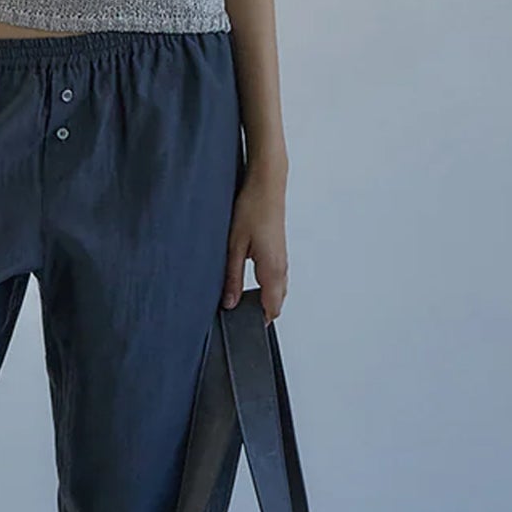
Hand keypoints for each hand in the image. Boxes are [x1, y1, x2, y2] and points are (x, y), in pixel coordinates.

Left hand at [222, 163, 286, 322]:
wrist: (267, 184)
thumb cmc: (252, 208)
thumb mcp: (234, 246)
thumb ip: (231, 277)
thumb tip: (229, 302)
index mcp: (272, 269)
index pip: (271, 308)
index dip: (258, 321)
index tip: (242, 327)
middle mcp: (282, 266)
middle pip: (276, 302)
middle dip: (260, 312)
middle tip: (238, 316)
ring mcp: (283, 258)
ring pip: (277, 289)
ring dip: (264, 298)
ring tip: (241, 301)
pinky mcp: (279, 251)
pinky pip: (276, 277)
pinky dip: (266, 286)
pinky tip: (250, 282)